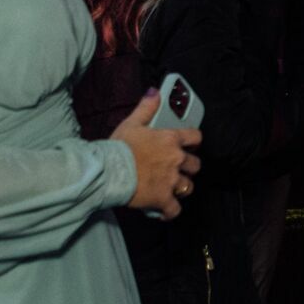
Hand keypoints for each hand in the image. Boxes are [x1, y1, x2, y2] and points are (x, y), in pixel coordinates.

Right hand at [112, 93, 202, 219]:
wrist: (107, 171)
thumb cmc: (118, 147)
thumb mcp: (132, 123)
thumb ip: (146, 107)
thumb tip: (155, 92)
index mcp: (170, 140)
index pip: (195, 137)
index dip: (193, 142)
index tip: (189, 145)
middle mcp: (175, 160)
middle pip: (195, 164)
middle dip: (188, 167)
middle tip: (176, 169)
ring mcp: (171, 180)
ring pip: (188, 187)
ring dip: (181, 188)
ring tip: (171, 189)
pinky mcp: (163, 199)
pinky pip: (174, 209)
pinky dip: (170, 211)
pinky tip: (164, 210)